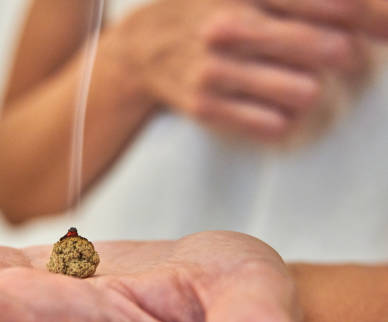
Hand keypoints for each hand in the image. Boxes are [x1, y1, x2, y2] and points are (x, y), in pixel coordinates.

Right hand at [107, 0, 363, 141]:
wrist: (143, 49)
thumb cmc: (206, 10)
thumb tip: (370, 11)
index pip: (333, 3)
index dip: (375, 18)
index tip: (387, 32)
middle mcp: (230, 26)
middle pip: (328, 49)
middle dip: (346, 56)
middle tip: (339, 57)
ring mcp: (216, 69)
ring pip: (305, 92)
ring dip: (313, 89)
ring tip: (301, 83)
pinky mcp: (205, 106)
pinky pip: (273, 125)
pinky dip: (283, 119)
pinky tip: (273, 108)